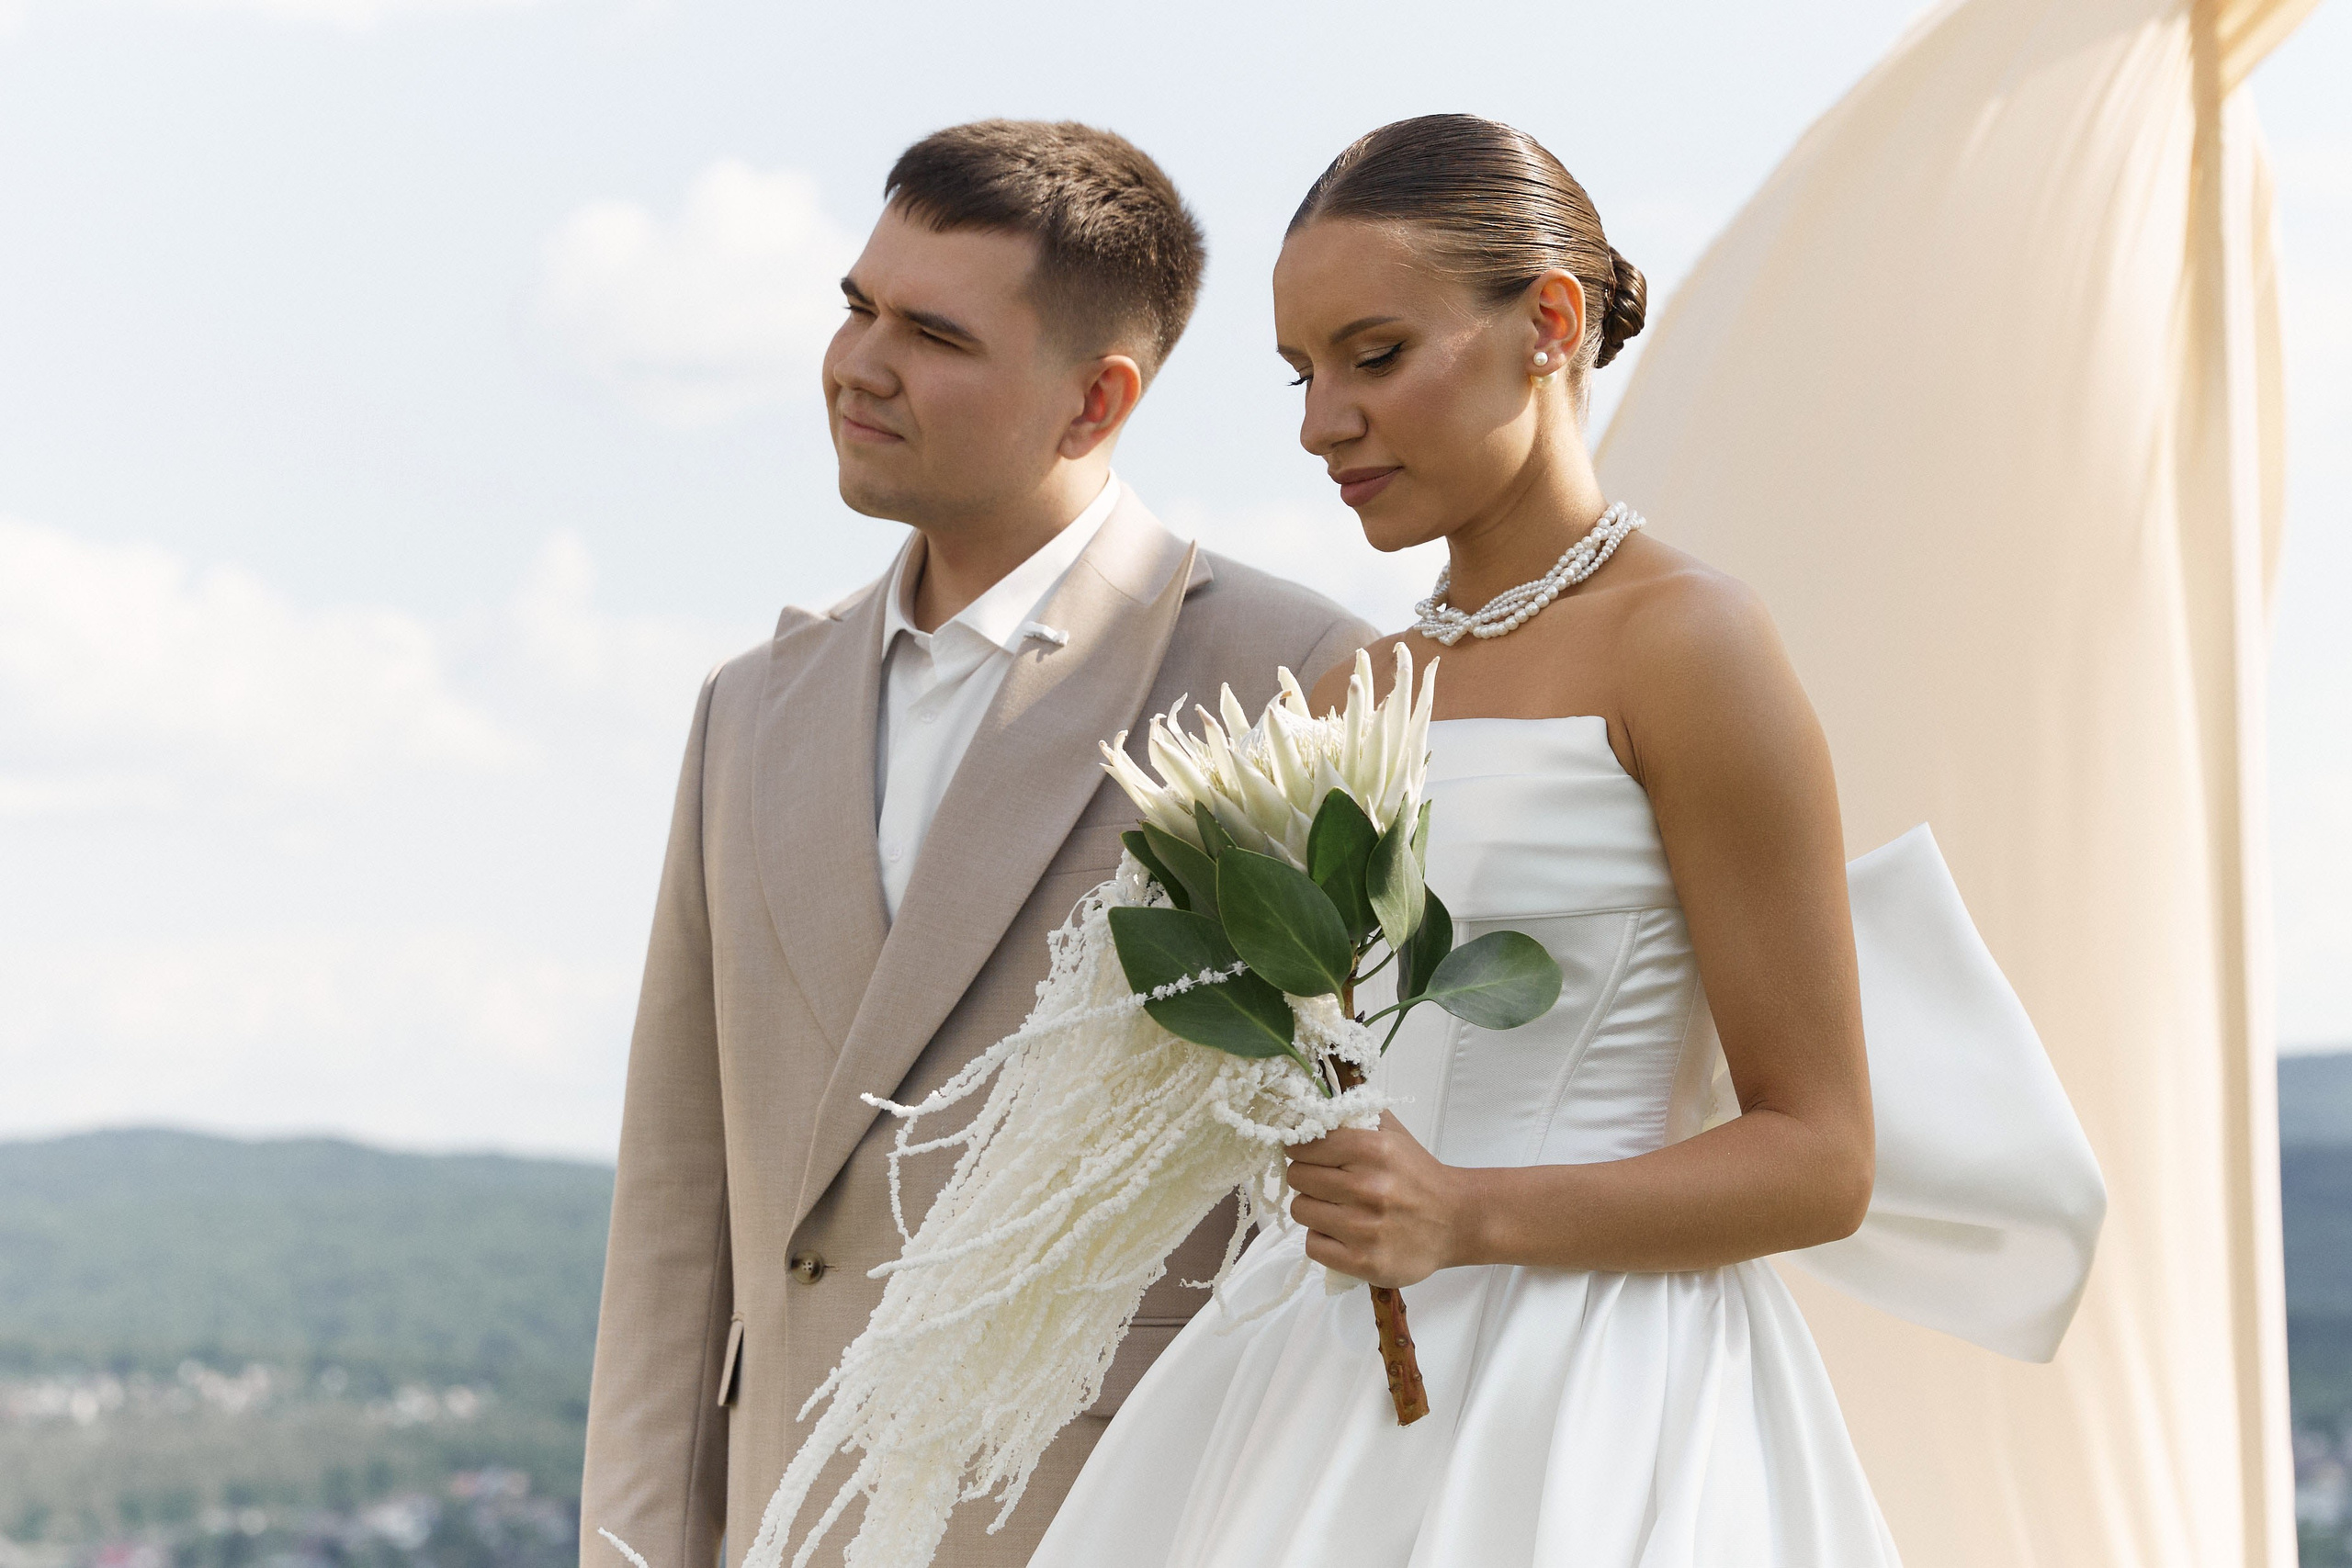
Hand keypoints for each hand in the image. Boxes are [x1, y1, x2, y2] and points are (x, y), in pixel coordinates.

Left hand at [1285, 1112, 1466, 1288]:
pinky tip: (1341, 1233)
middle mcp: (1368, 1188)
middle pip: (1298, 1177)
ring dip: (1313, 1209)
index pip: (1306, 1145)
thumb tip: (1310, 1107)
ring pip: (1300, 1211)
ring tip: (1336, 1208)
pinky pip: (1313, 1245)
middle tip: (1326, 1183)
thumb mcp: (1393, 1134)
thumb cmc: (1417, 1174)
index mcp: (1374, 1150)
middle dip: (1307, 1178)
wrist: (1455, 1221)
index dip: (1301, 1149)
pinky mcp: (1363, 1262)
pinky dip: (1322, 1239)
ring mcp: (1364, 1229)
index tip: (1307, 1154)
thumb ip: (1354, 1114)